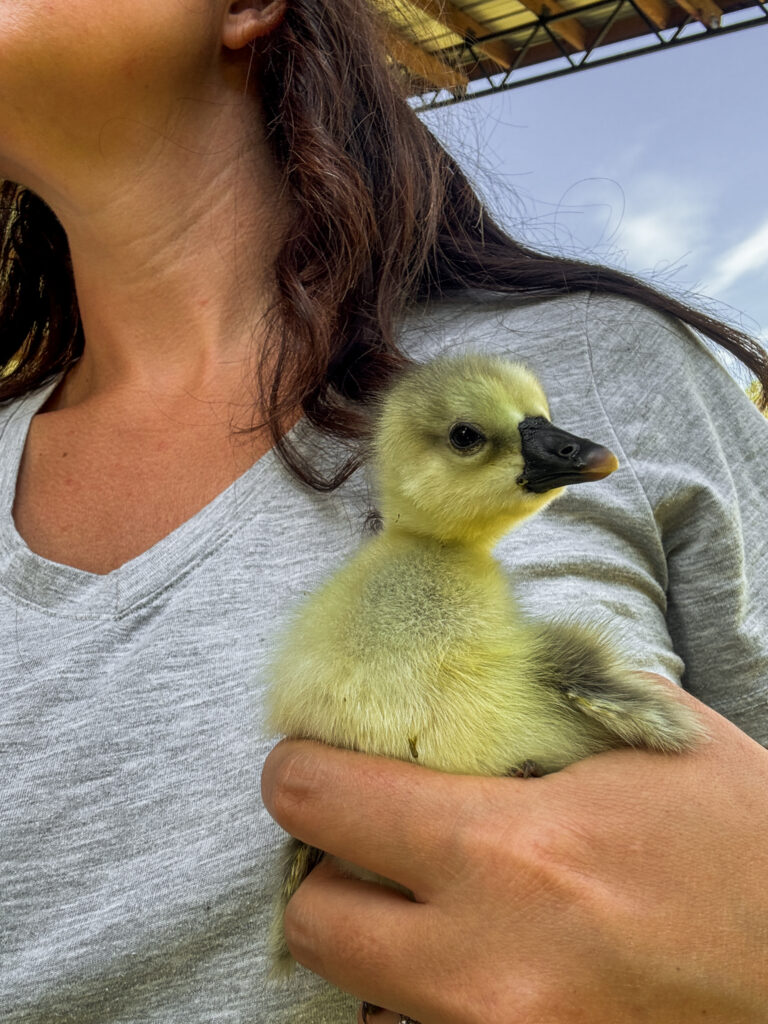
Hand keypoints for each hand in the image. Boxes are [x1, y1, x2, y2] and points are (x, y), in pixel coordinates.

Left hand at [261, 679, 767, 1022]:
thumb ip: (543, 692)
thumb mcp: (652, 743)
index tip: (313, 759)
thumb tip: (468, 660)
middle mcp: (487, 966)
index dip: (300, 767)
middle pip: (310, 918)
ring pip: (358, 993)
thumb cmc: (747, 846)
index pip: (321, 800)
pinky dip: (426, 998)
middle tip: (372, 837)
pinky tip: (483, 956)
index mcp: (514, 852)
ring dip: (379, 939)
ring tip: (439, 900)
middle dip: (326, 866)